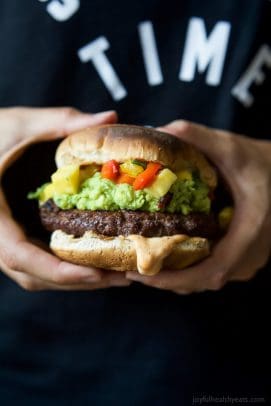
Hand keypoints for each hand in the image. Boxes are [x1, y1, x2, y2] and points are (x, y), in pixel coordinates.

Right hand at [0, 107, 130, 290]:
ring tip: (114, 274)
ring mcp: (0, 241)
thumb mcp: (18, 124)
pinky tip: (91, 259)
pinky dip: (63, 268)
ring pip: (35, 275)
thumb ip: (60, 121)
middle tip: (121, 277)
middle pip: (35, 276)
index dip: (59, 271)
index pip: (20, 257)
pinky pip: (35, 263)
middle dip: (78, 281)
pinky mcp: (10, 237)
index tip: (97, 274)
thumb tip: (110, 116)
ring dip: (73, 279)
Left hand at [126, 120, 270, 293]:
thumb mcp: (234, 149)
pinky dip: (188, 268)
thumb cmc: (267, 164)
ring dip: (175, 276)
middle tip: (132, 268)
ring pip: (206, 278)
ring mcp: (249, 260)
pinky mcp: (244, 256)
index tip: (141, 274)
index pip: (209, 273)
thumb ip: (199, 137)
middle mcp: (250, 257)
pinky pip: (212, 270)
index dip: (172, 280)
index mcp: (249, 235)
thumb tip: (158, 131)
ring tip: (144, 262)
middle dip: (165, 279)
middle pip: (201, 281)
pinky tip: (168, 254)